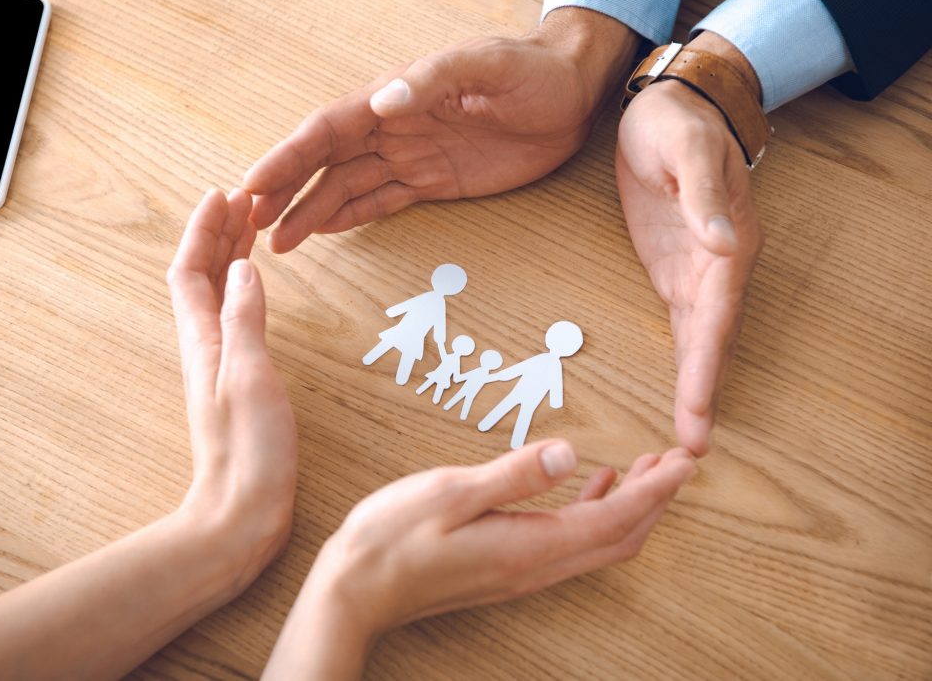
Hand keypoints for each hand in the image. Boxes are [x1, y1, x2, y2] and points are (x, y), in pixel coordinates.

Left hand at [168, 188, 297, 585]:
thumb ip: (246, 320)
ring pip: (219, 297)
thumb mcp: (250, 376)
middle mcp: (206, 348)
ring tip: (250, 231)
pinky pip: (236, 320)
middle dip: (218, 235)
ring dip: (230, 260)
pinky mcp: (239, 382)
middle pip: (203, 278)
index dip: (203, 231)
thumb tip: (244, 268)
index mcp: (203, 341)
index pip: (191, 271)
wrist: (242, 509)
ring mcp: (221, 365)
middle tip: (244, 202)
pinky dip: (245, 292)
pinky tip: (258, 290)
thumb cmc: (249, 449)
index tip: (223, 194)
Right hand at [244, 8, 637, 252]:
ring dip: (311, 212)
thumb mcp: (485, 66)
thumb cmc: (531, 71)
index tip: (253, 184)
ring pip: (347, 188)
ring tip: (278, 243)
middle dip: (286, 190)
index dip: (288, 157)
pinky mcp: (433, 182)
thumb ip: (432, 82)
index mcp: (394, 98)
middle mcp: (392, 129)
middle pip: (325, 162)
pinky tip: (323, 232)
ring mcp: (410, 157)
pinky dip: (351, 217)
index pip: (326, 130)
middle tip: (253, 223)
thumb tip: (380, 103)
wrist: (572, 96)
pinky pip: (382, 201)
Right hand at [263, 441, 694, 679]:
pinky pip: (570, 546)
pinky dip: (594, 516)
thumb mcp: (450, 492)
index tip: (686, 463)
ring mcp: (521, 573)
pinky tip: (586, 487)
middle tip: (676, 463)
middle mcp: (534, 567)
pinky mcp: (507, 570)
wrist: (356, 591)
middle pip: (618, 538)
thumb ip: (515, 474)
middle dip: (654, 501)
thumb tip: (572, 453)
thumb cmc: (392, 539)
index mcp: (528, 546)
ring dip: (628, 509)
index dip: (655, 492)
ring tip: (644, 470)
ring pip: (597, 545)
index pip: (613, 519)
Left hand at [615, 36, 764, 455]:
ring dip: (696, 384)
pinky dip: (683, 358)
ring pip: (698, 338)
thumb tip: (723, 244)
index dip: (706, 365)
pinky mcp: (674, 268)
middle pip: (711, 339)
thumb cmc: (677, 123)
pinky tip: (684, 388)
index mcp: (726, 243)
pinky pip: (680, 321)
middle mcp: (719, 265)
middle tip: (694, 447)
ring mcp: (697, 270)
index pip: (716, 316)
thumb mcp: (686, 149)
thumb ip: (703, 197)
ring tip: (691, 434)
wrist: (669, 106)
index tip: (698, 410)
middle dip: (703, 392)